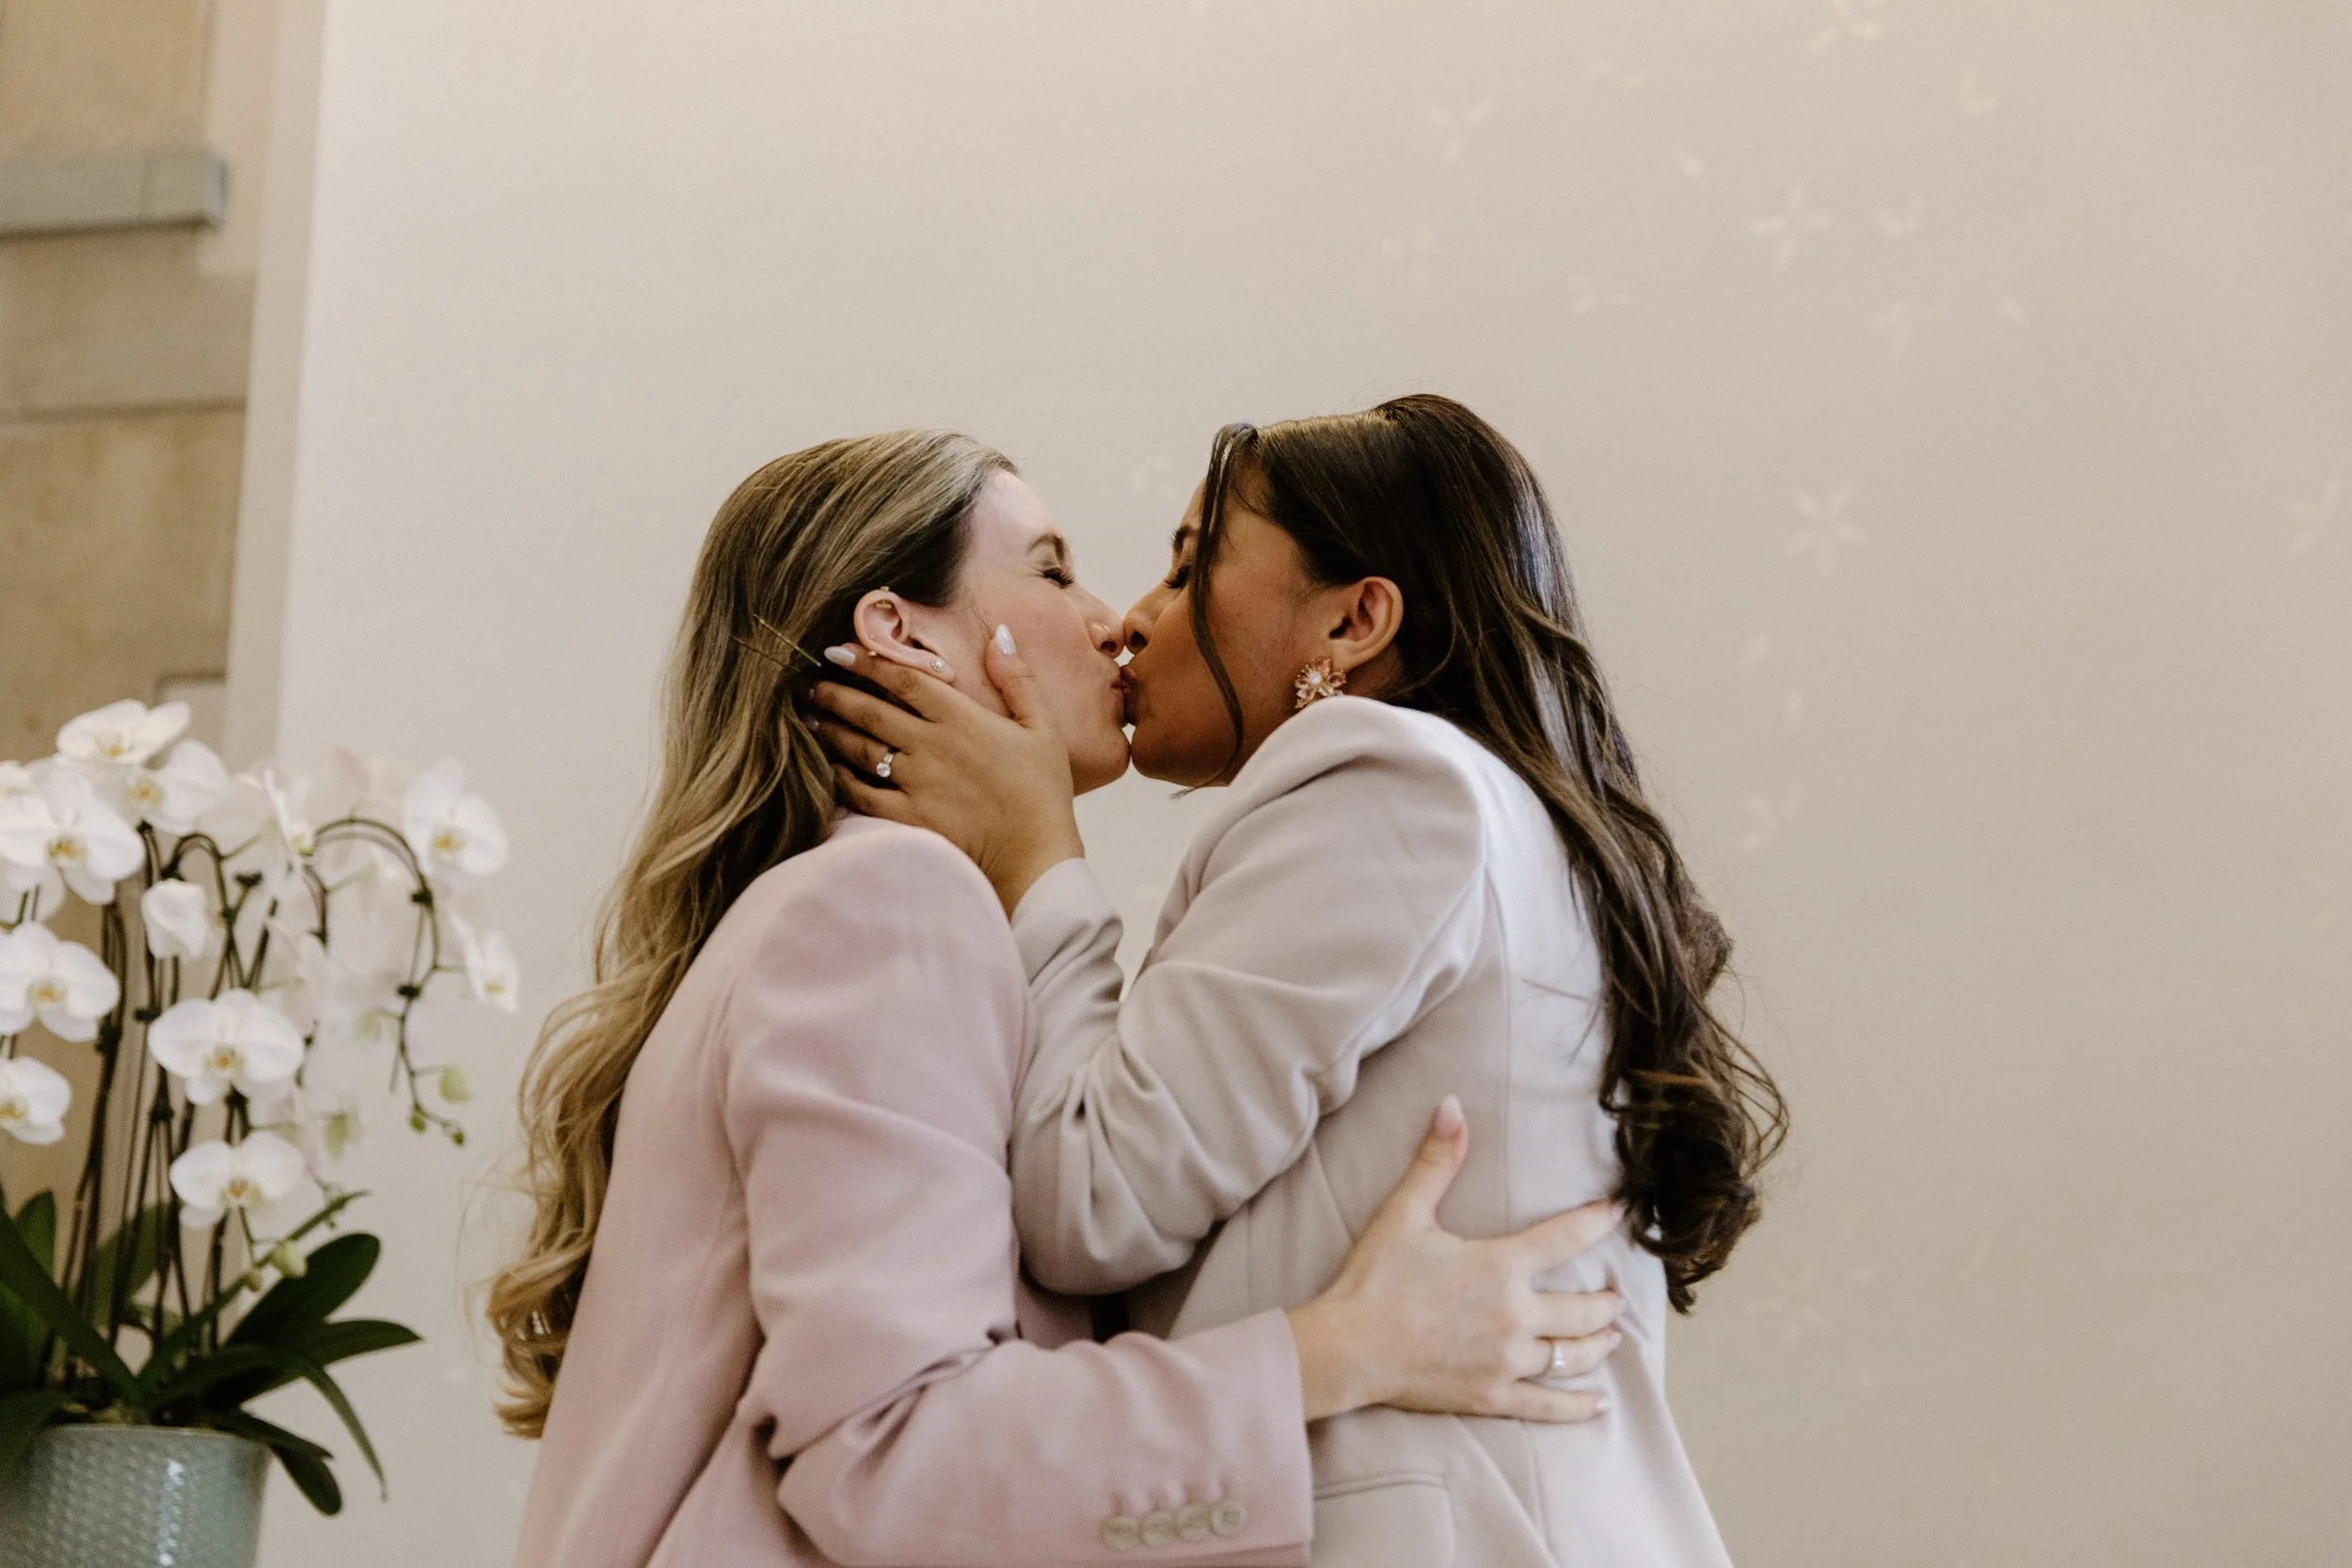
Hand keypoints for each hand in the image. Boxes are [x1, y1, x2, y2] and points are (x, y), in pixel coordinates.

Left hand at [809, 635, 1085, 913]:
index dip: (867, 662)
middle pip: (871, 710)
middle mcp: (931, 746)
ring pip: (860, 748)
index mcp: (961, 718)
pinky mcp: (907, 818)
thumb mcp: (1043, 727)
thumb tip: (998, 636)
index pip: (904, 680)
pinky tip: (829, 768)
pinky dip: (841, 779)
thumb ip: (1018, 680)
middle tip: (811, 684)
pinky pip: (862, 794)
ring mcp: (915, 783)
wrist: (1034, 857)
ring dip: (832, 730)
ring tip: (811, 717)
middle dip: (836, 693)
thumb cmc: (1042, 792)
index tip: (839, 651)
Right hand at [1286, 1097, 1623, 1423]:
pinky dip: (1576, 1406)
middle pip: (1581, 1310)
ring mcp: (1507, 1360)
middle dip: (1604, 1301)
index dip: (1596, 1222)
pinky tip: (1598, 1405)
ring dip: (1597, 1345)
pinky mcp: (1491, 1395)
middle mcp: (1515, 1315)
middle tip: (1615, 1295)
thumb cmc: (1375, 1278)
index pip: (1564, 1239)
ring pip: (1571, 1355)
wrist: (1350, 1347)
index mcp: (1500, 1267)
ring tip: (1611, 1337)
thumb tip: (1452, 1106)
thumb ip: (1436, 1161)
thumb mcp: (1405, 1212)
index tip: (1618, 1212)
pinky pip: (1547, 1405)